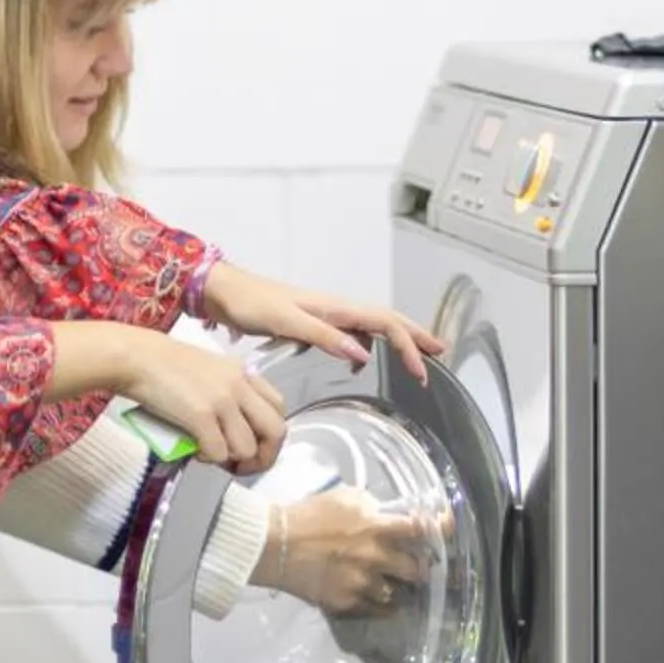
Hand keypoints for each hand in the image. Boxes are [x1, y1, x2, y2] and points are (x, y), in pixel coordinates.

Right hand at [117, 330, 285, 475]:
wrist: (136, 358)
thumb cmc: (163, 366)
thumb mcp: (209, 370)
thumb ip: (228, 394)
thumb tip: (233, 431)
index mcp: (243, 373)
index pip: (279, 408)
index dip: (270, 435)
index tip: (254, 447)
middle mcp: (239, 385)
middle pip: (276, 431)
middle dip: (263, 457)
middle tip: (241, 466)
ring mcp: (222, 400)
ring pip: (247, 448)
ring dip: (230, 459)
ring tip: (210, 453)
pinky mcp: (201, 415)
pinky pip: (219, 452)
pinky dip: (208, 459)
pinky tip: (193, 450)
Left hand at [200, 264, 446, 381]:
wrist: (223, 292)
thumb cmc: (250, 303)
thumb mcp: (285, 321)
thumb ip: (323, 336)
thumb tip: (362, 355)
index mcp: (334, 307)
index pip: (385, 322)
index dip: (408, 344)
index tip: (421, 371)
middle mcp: (335, 308)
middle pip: (387, 319)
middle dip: (415, 336)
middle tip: (440, 354)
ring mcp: (326, 315)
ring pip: (372, 325)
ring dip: (397, 340)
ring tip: (415, 358)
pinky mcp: (313, 323)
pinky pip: (352, 332)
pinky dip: (367, 345)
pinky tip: (361, 362)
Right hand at [257, 488, 441, 614]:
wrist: (276, 544)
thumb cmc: (310, 514)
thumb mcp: (345, 497)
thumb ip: (373, 506)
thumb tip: (389, 514)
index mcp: (377, 526)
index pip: (421, 529)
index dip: (438, 531)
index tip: (445, 534)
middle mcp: (376, 556)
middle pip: (416, 569)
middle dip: (419, 568)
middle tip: (417, 567)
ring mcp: (362, 583)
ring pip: (398, 593)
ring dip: (398, 589)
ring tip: (394, 586)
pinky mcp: (348, 603)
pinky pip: (376, 610)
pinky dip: (380, 606)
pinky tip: (379, 600)